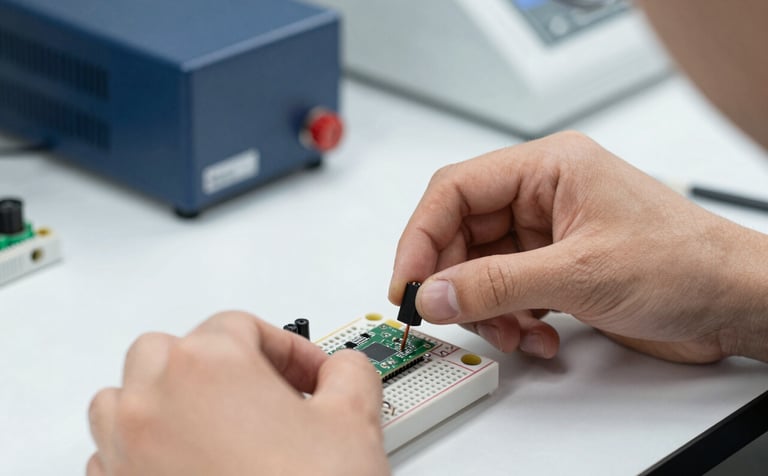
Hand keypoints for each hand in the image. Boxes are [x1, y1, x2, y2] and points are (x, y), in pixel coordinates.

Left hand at [87, 311, 388, 475]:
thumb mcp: (354, 420)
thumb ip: (350, 372)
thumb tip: (343, 369)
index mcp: (209, 366)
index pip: (243, 326)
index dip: (289, 349)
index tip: (311, 377)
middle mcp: (153, 402)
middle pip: (172, 349)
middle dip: (219, 365)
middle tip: (264, 395)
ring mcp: (124, 452)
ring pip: (125, 397)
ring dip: (165, 400)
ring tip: (215, 426)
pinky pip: (112, 454)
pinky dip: (143, 450)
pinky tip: (189, 469)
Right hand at [389, 131, 767, 362]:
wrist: (734, 303)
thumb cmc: (685, 264)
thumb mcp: (580, 273)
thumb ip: (497, 284)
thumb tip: (434, 292)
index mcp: (547, 168)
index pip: (455, 191)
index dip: (421, 237)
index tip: (406, 282)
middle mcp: (542, 196)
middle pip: (463, 233)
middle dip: (455, 281)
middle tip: (446, 315)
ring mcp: (548, 235)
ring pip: (481, 269)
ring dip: (487, 309)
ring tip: (512, 334)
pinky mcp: (556, 269)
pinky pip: (507, 292)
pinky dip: (512, 321)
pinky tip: (540, 338)